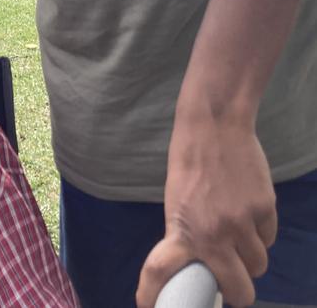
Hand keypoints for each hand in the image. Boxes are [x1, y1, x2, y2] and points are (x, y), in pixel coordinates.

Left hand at [136, 121, 276, 307]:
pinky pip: (268, 238)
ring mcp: (242, 223)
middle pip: (240, 291)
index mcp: (182, 230)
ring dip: (250, 257)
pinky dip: (261, 232)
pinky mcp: (264, 209)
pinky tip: (249, 210)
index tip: (147, 307)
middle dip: (238, 290)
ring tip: (240, 234)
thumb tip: (201, 262)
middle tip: (232, 278)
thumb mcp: (176, 199)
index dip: (151, 295)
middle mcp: (213, 234)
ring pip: (258, 265)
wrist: (214, 125)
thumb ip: (188, 233)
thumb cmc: (190, 161)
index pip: (161, 271)